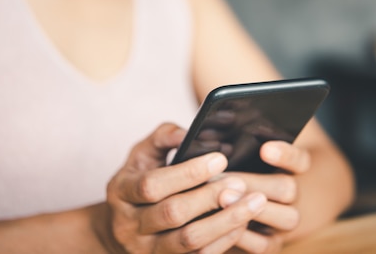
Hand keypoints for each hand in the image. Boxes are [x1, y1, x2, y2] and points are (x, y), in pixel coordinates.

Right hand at [103, 123, 267, 253]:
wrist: (122, 228)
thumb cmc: (139, 181)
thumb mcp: (142, 155)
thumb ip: (163, 138)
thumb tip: (187, 133)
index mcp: (120, 192)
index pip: (152, 184)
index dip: (188, 172)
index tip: (220, 159)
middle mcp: (129, 225)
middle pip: (172, 214)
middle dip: (210, 197)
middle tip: (240, 182)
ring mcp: (146, 251)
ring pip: (189, 241)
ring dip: (226, 221)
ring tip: (254, 202)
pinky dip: (225, 239)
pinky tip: (244, 222)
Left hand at [222, 141, 310, 253]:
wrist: (255, 205)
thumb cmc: (242, 167)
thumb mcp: (243, 152)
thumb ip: (236, 141)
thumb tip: (213, 129)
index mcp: (291, 168)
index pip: (299, 159)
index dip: (285, 155)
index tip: (265, 149)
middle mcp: (292, 194)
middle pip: (288, 188)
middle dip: (255, 183)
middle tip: (225, 177)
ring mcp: (284, 220)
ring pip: (286, 217)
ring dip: (252, 209)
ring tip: (222, 199)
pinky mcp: (272, 244)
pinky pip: (265, 245)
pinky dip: (245, 237)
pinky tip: (223, 226)